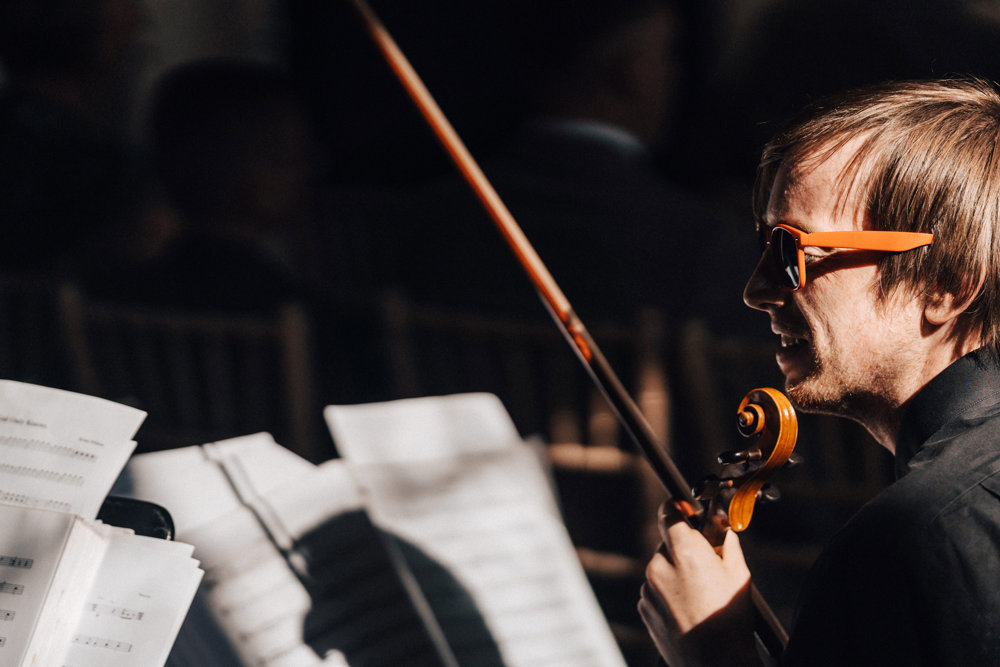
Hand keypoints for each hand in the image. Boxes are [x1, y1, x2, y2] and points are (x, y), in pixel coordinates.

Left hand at [638, 502, 756, 666]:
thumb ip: (725, 544)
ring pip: (661, 567)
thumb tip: (722, 528)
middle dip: (682, 548)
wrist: (714, 662)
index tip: (685, 508)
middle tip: (704, 562)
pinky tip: (687, 609)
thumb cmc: (730, 621)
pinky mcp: (644, 607)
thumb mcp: (738, 574)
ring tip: (699, 595)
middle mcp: (659, 565)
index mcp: (683, 551)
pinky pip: (654, 589)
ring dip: (675, 572)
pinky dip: (667, 592)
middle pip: (666, 542)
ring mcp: (648, 587)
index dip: (677, 507)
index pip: (668, 512)